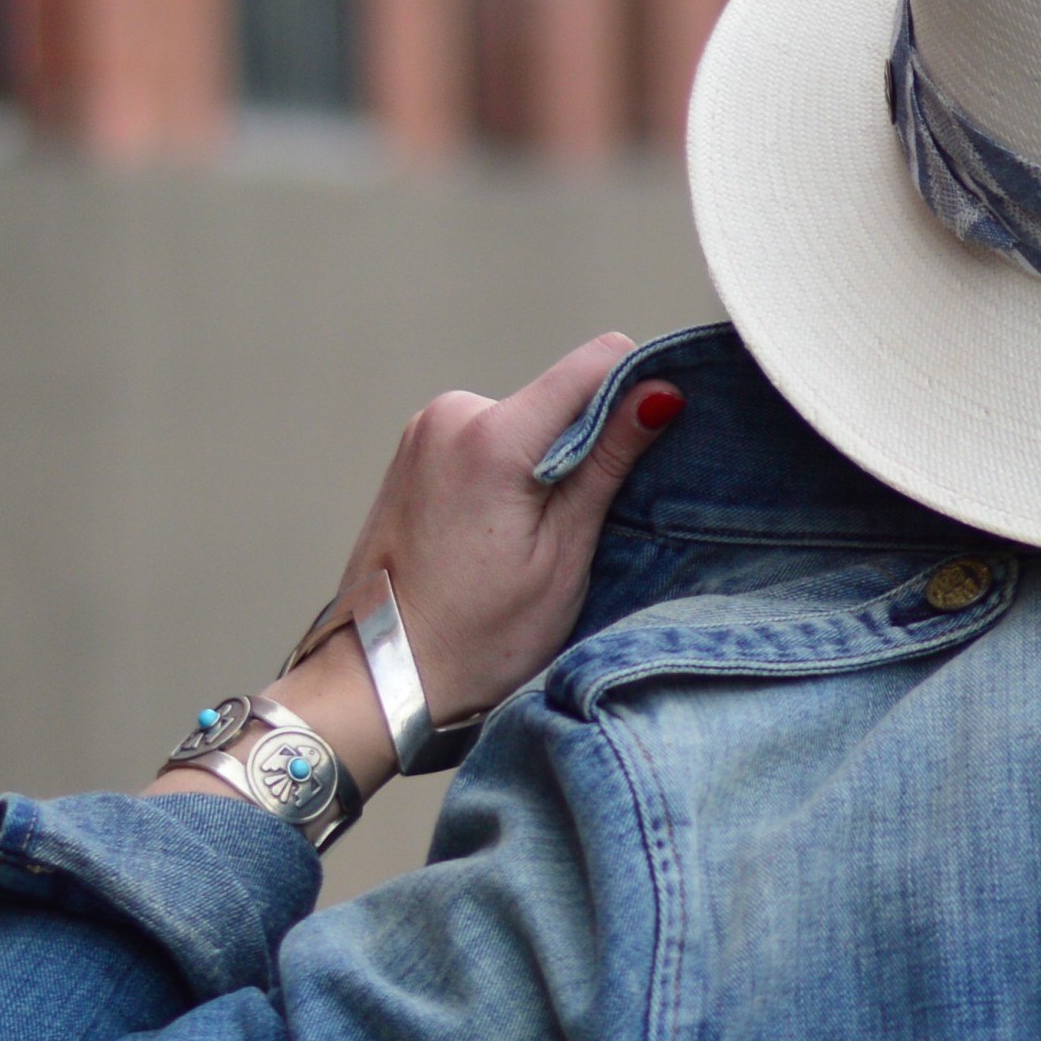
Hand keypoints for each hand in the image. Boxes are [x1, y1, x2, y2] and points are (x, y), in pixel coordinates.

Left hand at [152, 334, 679, 806]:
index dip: (637, 395)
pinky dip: (510, 473)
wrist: (380, 677)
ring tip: (530, 541)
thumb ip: (610, 461)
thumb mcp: (564, 553)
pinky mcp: (414, 451)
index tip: (647, 450)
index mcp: (493, 435)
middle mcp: (451, 414)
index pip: (597, 363)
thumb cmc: (477, 636)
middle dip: (586, 446)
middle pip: (560, 397)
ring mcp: (425, 430)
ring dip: (546, 465)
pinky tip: (499, 536)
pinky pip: (488, 440)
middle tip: (576, 529)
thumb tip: (659, 392)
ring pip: (525, 422)